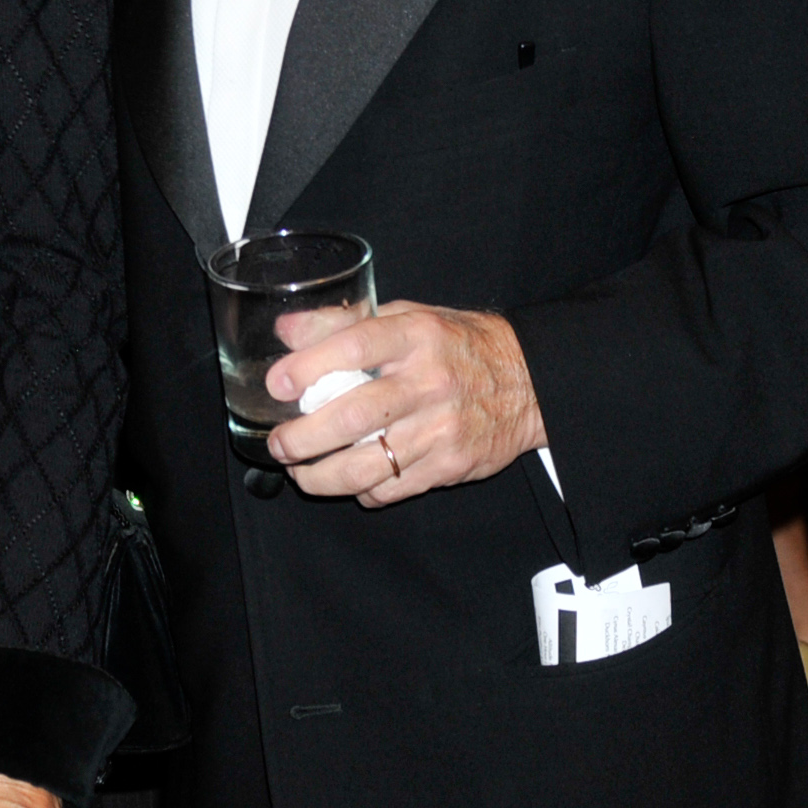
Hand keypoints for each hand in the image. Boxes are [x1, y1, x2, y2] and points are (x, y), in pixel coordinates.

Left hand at [263, 300, 545, 506]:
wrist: (530, 382)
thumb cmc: (455, 344)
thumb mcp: (405, 316)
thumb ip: (343, 323)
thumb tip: (286, 331)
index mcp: (414, 336)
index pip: (354, 347)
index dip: (308, 367)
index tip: (277, 384)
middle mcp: (428, 382)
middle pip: (353, 417)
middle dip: (303, 438)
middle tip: (278, 445)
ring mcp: (441, 429)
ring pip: (368, 465)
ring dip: (322, 476)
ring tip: (300, 472)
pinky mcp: (451, 465)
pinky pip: (393, 487)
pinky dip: (362, 490)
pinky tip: (349, 480)